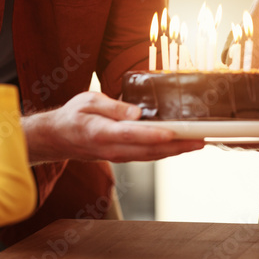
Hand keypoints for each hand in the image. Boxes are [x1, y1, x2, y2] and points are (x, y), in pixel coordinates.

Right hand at [31, 91, 204, 162]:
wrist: (58, 138)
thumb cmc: (73, 116)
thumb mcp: (88, 101)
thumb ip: (113, 107)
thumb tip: (137, 112)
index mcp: (101, 132)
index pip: (131, 135)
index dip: (153, 135)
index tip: (173, 133)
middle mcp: (112, 148)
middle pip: (149, 150)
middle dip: (177, 146)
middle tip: (200, 139)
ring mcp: (118, 156)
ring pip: (151, 156)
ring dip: (176, 151)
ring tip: (198, 143)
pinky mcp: (123, 157)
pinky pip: (148, 156)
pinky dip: (166, 152)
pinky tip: (180, 146)